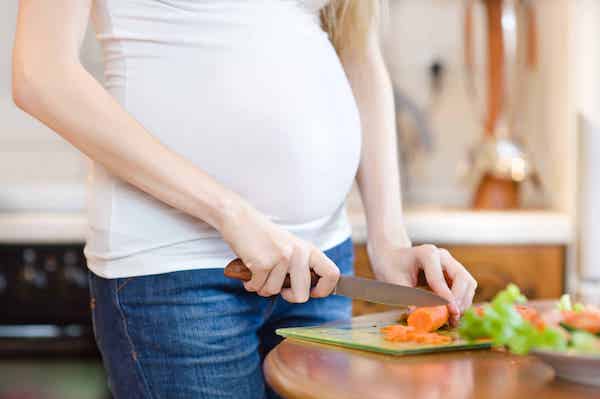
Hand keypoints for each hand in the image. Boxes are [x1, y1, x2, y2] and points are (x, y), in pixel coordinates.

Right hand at [219, 201, 339, 302]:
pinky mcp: (263, 263)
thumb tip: (308, 292)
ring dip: (263, 287)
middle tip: (279, 287)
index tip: (311, 292)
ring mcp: (282, 258)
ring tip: (259, 270)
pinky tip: (249, 269)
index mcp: (309, 249)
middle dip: (287, 296)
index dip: (323, 290)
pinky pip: (257, 287)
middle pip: (302, 296)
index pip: (332, 274)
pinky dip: (250, 283)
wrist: (239, 219)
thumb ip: (301, 266)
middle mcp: (299, 253)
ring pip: (274, 292)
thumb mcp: (290, 247)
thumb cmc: (263, 237)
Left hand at [368, 241, 476, 324]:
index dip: (446, 297)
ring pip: (468, 283)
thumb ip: (408, 297)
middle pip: (462, 278)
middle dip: (460, 299)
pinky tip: (452, 312)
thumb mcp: (395, 281)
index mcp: (427, 254)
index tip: (452, 313)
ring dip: (464, 301)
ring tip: (453, 318)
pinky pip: (464, 287)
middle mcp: (442, 256)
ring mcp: (450, 263)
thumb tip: (418, 314)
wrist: (393, 258)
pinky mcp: (453, 272)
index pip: (439, 279)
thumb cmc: (392, 267)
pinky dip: (462, 300)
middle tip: (453, 317)